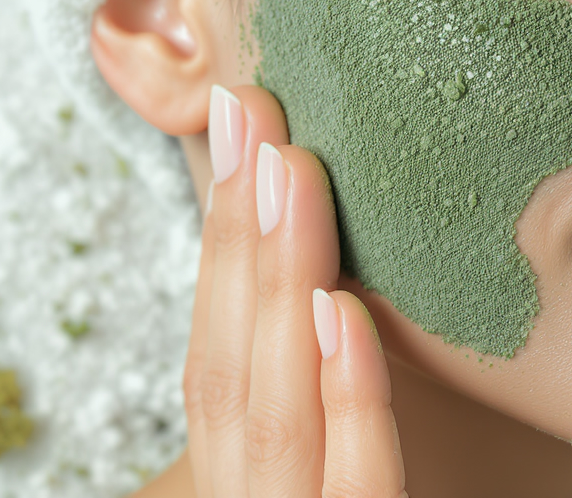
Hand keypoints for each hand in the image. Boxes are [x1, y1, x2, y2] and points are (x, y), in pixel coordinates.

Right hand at [182, 84, 407, 496]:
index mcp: (245, 485)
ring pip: (272, 415)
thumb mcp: (330, 475)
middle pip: (226, 372)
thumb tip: (336, 282)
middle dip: (236, 238)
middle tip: (253, 112)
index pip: (215, 363)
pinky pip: (355, 489)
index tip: (241, 131)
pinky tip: (342, 311)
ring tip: (290, 172)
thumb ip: (323, 410)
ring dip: (277, 286)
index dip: (221, 247)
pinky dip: (346, 400)